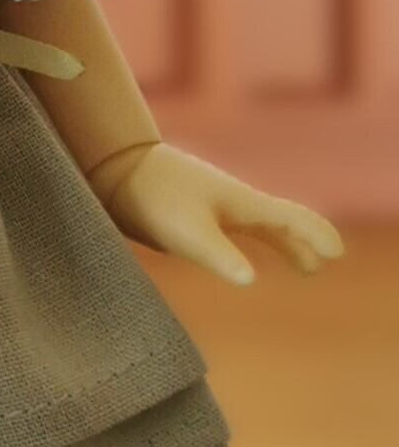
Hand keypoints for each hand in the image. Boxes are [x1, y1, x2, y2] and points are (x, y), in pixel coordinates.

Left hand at [92, 141, 344, 285]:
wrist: (111, 167)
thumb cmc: (152, 197)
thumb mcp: (186, 231)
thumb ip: (218, 255)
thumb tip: (248, 279)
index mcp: (242, 204)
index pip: (292, 219)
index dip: (316, 235)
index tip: (336, 254)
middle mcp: (232, 202)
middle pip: (282, 223)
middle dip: (306, 243)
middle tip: (323, 265)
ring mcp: (211, 205)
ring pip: (260, 226)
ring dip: (284, 243)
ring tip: (301, 264)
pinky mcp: (188, 212)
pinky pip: (235, 229)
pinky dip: (252, 243)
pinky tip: (235, 254)